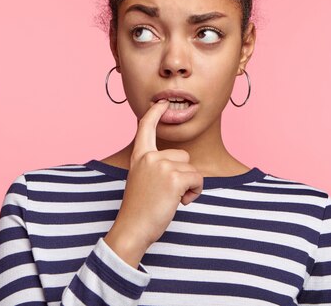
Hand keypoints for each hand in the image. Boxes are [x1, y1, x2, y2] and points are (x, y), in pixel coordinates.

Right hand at [104, 99, 203, 267]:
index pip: (146, 128)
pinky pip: (197, 179)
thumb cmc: (139, 209)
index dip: (155, 114)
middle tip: (166, 193)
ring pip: (191, 169)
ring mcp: (161, 166)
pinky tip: (180, 202)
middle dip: (182, 175)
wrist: (133, 227)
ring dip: (188, 186)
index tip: (161, 103)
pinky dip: (194, 193)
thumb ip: (154, 167)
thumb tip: (179, 165)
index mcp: (139, 156)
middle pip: (182, 156)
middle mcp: (149, 157)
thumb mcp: (141, 180)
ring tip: (171, 199)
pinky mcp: (174, 178)